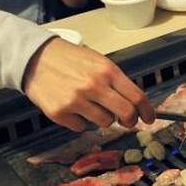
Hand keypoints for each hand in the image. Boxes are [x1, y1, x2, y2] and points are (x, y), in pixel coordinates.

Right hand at [22, 38, 154, 131]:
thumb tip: (133, 104)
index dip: (147, 111)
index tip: (150, 118)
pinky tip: (73, 107)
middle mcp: (94, 86)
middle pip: (126, 114)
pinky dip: (80, 121)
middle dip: (130, 120)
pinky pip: (81, 128)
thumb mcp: (98, 62)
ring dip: (103, 118)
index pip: (136, 96)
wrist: (35, 58)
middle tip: (127, 121)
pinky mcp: (60, 113)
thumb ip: (115, 81)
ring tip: (91, 105)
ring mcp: (76, 101)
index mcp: (107, 71)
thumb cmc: (70, 59)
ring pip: (105, 123)